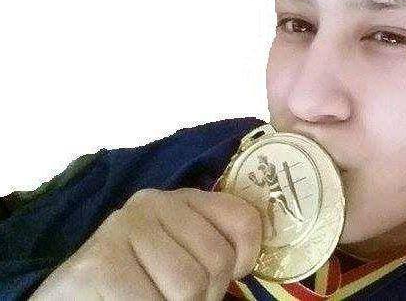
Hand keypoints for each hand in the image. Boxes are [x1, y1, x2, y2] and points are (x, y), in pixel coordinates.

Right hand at [30, 188, 262, 299]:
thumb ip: (212, 248)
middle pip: (217, 261)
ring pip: (189, 287)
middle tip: (178, 298)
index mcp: (183, 199)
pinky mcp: (100, 262)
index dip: (246, 256)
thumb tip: (247, 263)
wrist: (73, 294)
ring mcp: (125, 227)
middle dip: (207, 295)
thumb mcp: (181, 253)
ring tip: (154, 300)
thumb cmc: (136, 277)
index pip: (243, 219)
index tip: (233, 275)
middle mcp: (155, 203)